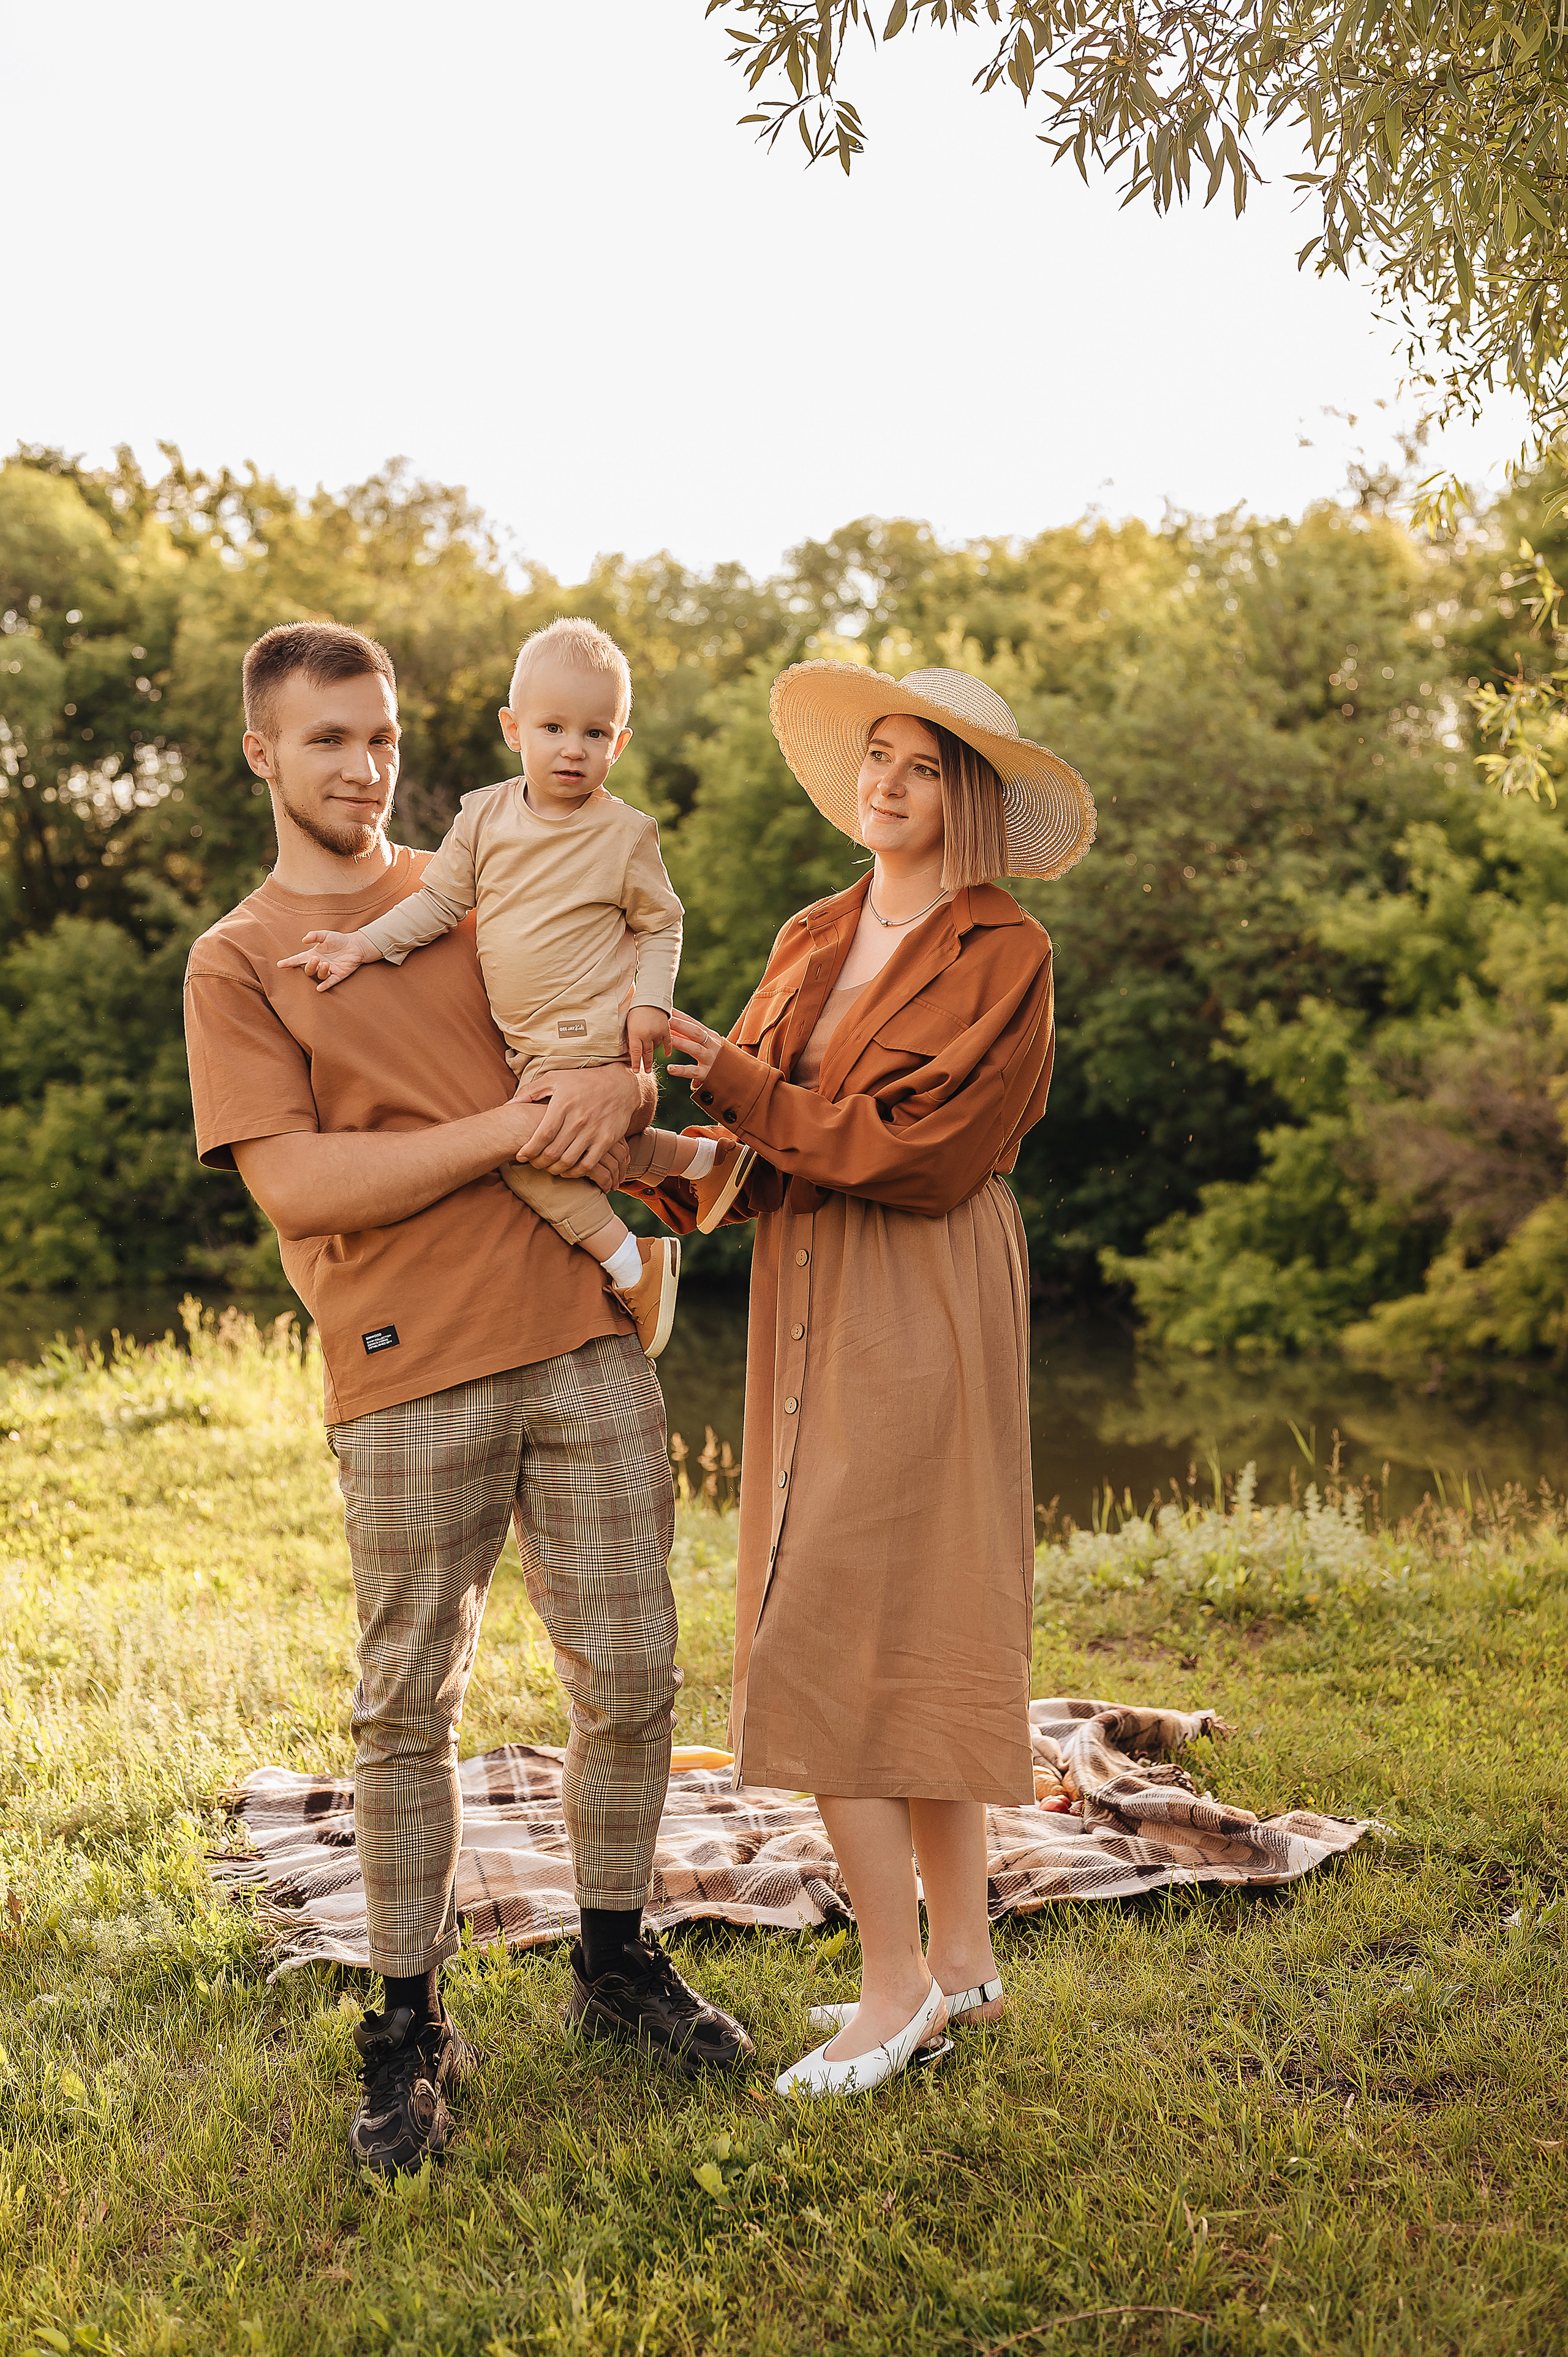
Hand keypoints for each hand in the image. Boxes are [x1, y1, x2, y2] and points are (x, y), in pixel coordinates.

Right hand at [277, 929, 380, 992]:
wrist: (356, 945)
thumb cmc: (339, 940)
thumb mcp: (326, 935)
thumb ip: (315, 936)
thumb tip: (304, 940)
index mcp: (313, 955)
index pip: (298, 959)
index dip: (289, 962)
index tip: (279, 964)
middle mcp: (319, 964)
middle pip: (308, 970)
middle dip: (310, 966)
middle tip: (316, 959)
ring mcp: (329, 970)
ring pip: (319, 975)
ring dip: (321, 971)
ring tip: (326, 963)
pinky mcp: (339, 975)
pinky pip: (330, 982)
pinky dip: (325, 985)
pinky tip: (320, 988)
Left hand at [512, 1064, 643, 1180]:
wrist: (620, 1084)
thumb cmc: (583, 1081)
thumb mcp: (555, 1079)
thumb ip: (530, 1091)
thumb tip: (509, 1104)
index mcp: (563, 1104)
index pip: (543, 1135)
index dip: (529, 1150)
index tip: (521, 1156)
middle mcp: (579, 1119)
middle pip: (554, 1152)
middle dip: (539, 1162)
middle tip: (533, 1163)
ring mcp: (594, 1131)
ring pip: (569, 1161)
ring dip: (555, 1169)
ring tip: (548, 1167)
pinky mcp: (607, 1140)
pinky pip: (588, 1163)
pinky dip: (575, 1172)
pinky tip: (568, 1170)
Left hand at [625, 1006, 670, 1073]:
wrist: (650, 998)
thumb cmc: (635, 1011)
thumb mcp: (629, 1024)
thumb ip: (630, 1038)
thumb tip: (632, 1053)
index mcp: (636, 1034)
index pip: (635, 1053)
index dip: (636, 1063)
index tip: (636, 1072)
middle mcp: (647, 1035)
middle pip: (646, 1053)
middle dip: (646, 1064)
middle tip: (647, 1072)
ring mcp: (657, 1033)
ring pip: (656, 1047)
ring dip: (653, 1051)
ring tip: (651, 1057)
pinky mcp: (666, 1030)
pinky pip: (668, 1043)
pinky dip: (667, 1049)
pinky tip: (667, 1054)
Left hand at [667, 1010, 723, 1084]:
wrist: (739, 1076)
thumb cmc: (717, 1058)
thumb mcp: (708, 1044)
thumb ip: (691, 1037)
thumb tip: (671, 1026)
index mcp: (710, 1036)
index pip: (693, 1023)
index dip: (680, 1016)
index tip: (666, 1009)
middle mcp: (712, 1045)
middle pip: (695, 1032)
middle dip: (679, 1024)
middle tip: (664, 1019)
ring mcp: (711, 1059)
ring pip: (694, 1049)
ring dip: (680, 1042)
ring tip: (667, 1038)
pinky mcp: (708, 1074)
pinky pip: (694, 1071)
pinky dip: (681, 1070)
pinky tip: (669, 1068)